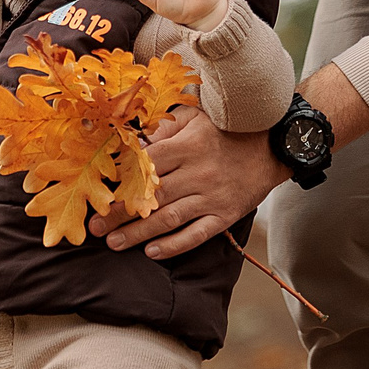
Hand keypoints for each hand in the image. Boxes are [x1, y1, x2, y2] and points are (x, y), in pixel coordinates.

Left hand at [93, 102, 287, 259]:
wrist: (272, 144)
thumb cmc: (226, 128)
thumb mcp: (194, 116)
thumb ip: (163, 128)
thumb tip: (132, 144)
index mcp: (186, 147)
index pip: (145, 167)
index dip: (119, 182)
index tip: (98, 194)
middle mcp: (198, 173)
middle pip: (152, 197)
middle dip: (120, 214)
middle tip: (95, 228)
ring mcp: (212, 196)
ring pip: (170, 219)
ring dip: (139, 233)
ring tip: (114, 243)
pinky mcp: (225, 215)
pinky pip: (198, 234)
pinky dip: (175, 245)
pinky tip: (153, 252)